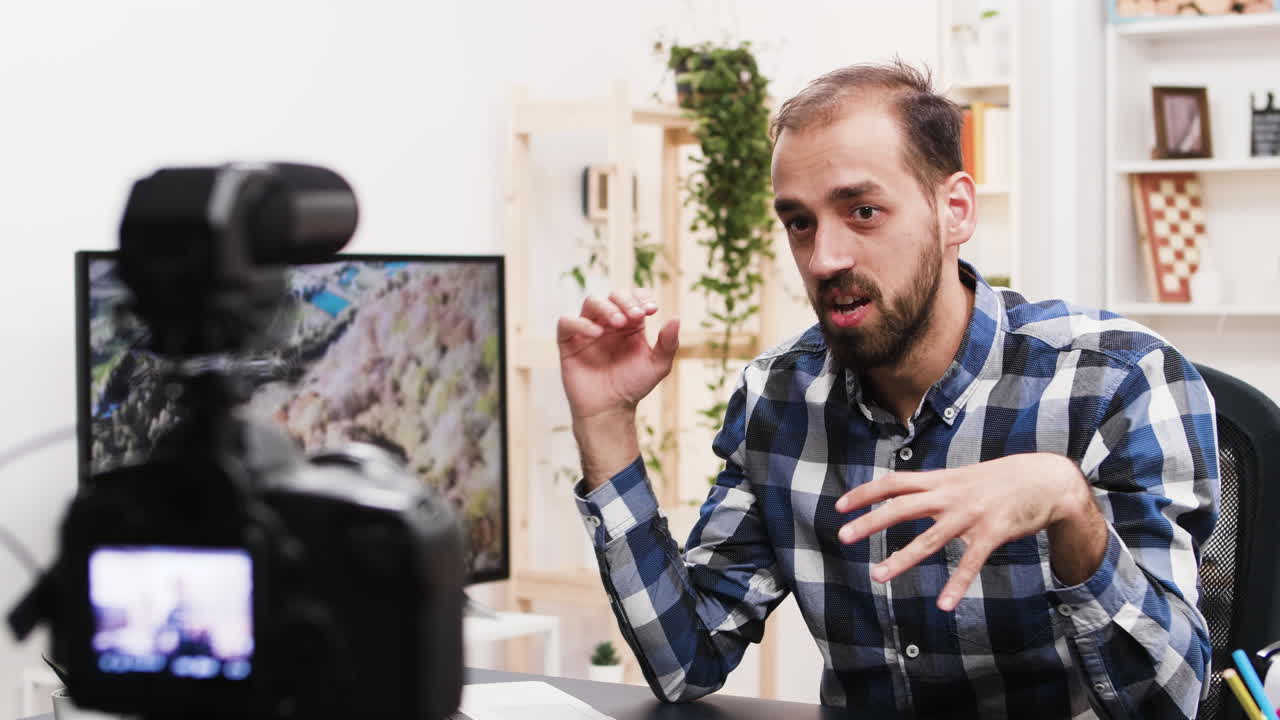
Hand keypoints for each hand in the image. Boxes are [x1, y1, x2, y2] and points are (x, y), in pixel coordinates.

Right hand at [557, 289, 678, 420]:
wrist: (609, 410)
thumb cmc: (632, 387)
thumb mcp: (657, 366)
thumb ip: (668, 343)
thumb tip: (676, 318)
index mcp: (630, 325)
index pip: (634, 298)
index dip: (642, 297)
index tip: (651, 310)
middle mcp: (609, 323)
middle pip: (613, 295)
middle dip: (625, 301)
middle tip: (635, 316)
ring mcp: (588, 330)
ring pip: (591, 302)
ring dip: (606, 307)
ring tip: (618, 322)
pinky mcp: (569, 342)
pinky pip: (567, 322)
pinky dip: (580, 323)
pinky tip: (596, 333)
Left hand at [834, 453, 1099, 610]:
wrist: (1047, 479)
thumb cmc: (1001, 480)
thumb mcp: (962, 477)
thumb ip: (935, 486)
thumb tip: (906, 494)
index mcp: (941, 480)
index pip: (894, 482)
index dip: (866, 493)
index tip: (840, 506)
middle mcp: (950, 495)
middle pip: (901, 507)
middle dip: (870, 522)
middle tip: (843, 536)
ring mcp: (970, 514)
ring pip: (929, 539)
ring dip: (901, 559)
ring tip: (877, 576)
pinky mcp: (992, 532)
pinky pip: (970, 563)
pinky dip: (957, 585)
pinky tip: (945, 604)